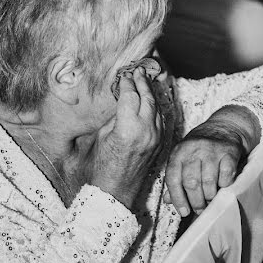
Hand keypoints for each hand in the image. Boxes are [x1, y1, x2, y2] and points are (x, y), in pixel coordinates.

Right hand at [88, 67, 163, 207]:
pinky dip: (154, 107)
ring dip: (150, 93)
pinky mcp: (159, 143)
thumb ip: (115, 117)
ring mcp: (155, 137)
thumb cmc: (103, 165)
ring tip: (144, 82)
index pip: (130, 96)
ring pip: (156, 108)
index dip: (127, 83)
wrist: (116, 190)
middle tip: (138, 71)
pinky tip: (149, 101)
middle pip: (147, 98)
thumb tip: (121, 101)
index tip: (123, 75)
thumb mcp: (103, 136)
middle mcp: (145, 131)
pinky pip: (160, 119)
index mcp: (127, 128)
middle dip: (142, 83)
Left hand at [165, 119, 247, 216]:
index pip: (173, 178)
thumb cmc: (200, 149)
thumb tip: (168, 200)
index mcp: (178, 152)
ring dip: (210, 196)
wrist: (224, 127)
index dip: (177, 198)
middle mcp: (193, 149)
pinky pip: (226, 175)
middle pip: (191, 182)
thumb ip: (176, 179)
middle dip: (195, 201)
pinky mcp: (229, 152)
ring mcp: (211, 150)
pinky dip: (224, 185)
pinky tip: (222, 186)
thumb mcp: (184, 158)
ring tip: (210, 200)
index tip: (184, 212)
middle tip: (199, 209)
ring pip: (208, 181)